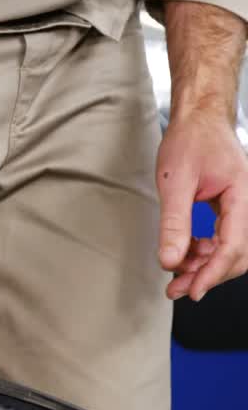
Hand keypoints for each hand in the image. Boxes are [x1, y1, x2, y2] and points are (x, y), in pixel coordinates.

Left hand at [157, 112, 247, 300]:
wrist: (199, 118)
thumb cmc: (190, 140)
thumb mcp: (174, 181)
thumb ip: (174, 222)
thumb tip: (170, 261)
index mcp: (244, 196)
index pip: (233, 246)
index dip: (212, 273)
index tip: (192, 291)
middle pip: (236, 254)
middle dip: (206, 274)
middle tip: (177, 289)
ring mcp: (243, 207)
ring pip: (230, 248)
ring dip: (203, 265)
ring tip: (175, 274)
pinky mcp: (232, 207)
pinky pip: (223, 237)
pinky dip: (204, 250)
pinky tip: (184, 254)